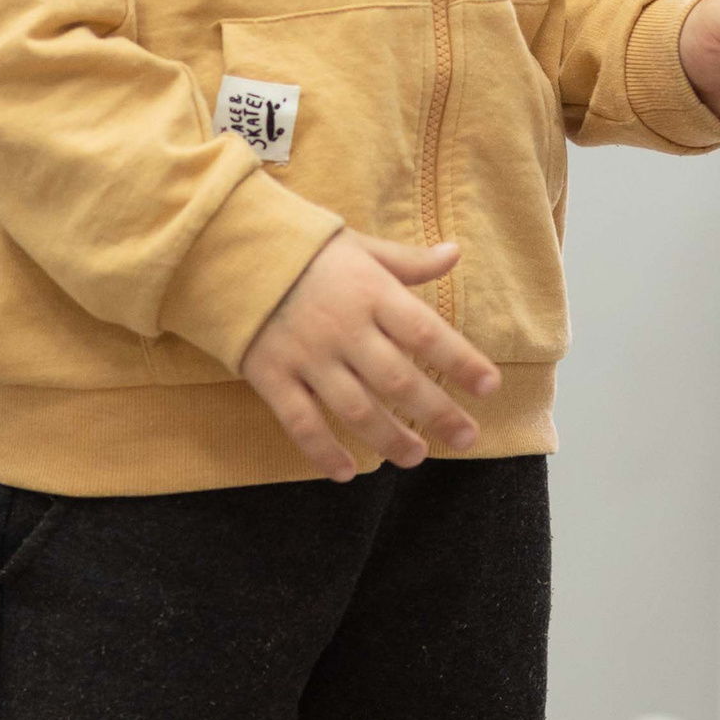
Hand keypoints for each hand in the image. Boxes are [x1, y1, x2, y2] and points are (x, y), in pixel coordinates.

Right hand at [238, 231, 500, 483]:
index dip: (461, 361)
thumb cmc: (306, 250)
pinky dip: (323, 451)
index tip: (490, 387)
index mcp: (371, 292)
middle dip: (437, 412)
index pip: (427, 332)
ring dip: (389, 438)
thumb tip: (455, 254)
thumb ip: (408, 262)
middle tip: (467, 438)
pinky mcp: (271, 376)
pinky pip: (301, 422)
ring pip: (355, 409)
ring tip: (416, 457)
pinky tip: (346, 472)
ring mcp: (307, 356)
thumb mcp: (361, 247)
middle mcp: (344, 328)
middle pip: (398, 380)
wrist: (229, 249)